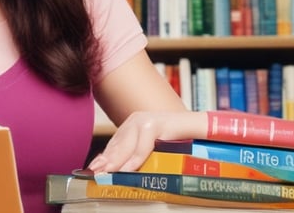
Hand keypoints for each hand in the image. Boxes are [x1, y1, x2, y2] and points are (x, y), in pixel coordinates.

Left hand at [86, 110, 206, 173]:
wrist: (200, 129)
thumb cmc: (178, 141)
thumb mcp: (152, 148)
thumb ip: (135, 153)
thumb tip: (116, 169)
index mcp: (133, 123)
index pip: (114, 143)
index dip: (103, 157)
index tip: (93, 169)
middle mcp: (137, 119)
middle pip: (118, 144)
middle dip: (107, 161)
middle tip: (96, 174)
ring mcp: (147, 120)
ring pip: (128, 145)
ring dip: (117, 162)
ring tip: (108, 174)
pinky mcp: (158, 124)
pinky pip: (144, 145)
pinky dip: (135, 159)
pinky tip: (128, 170)